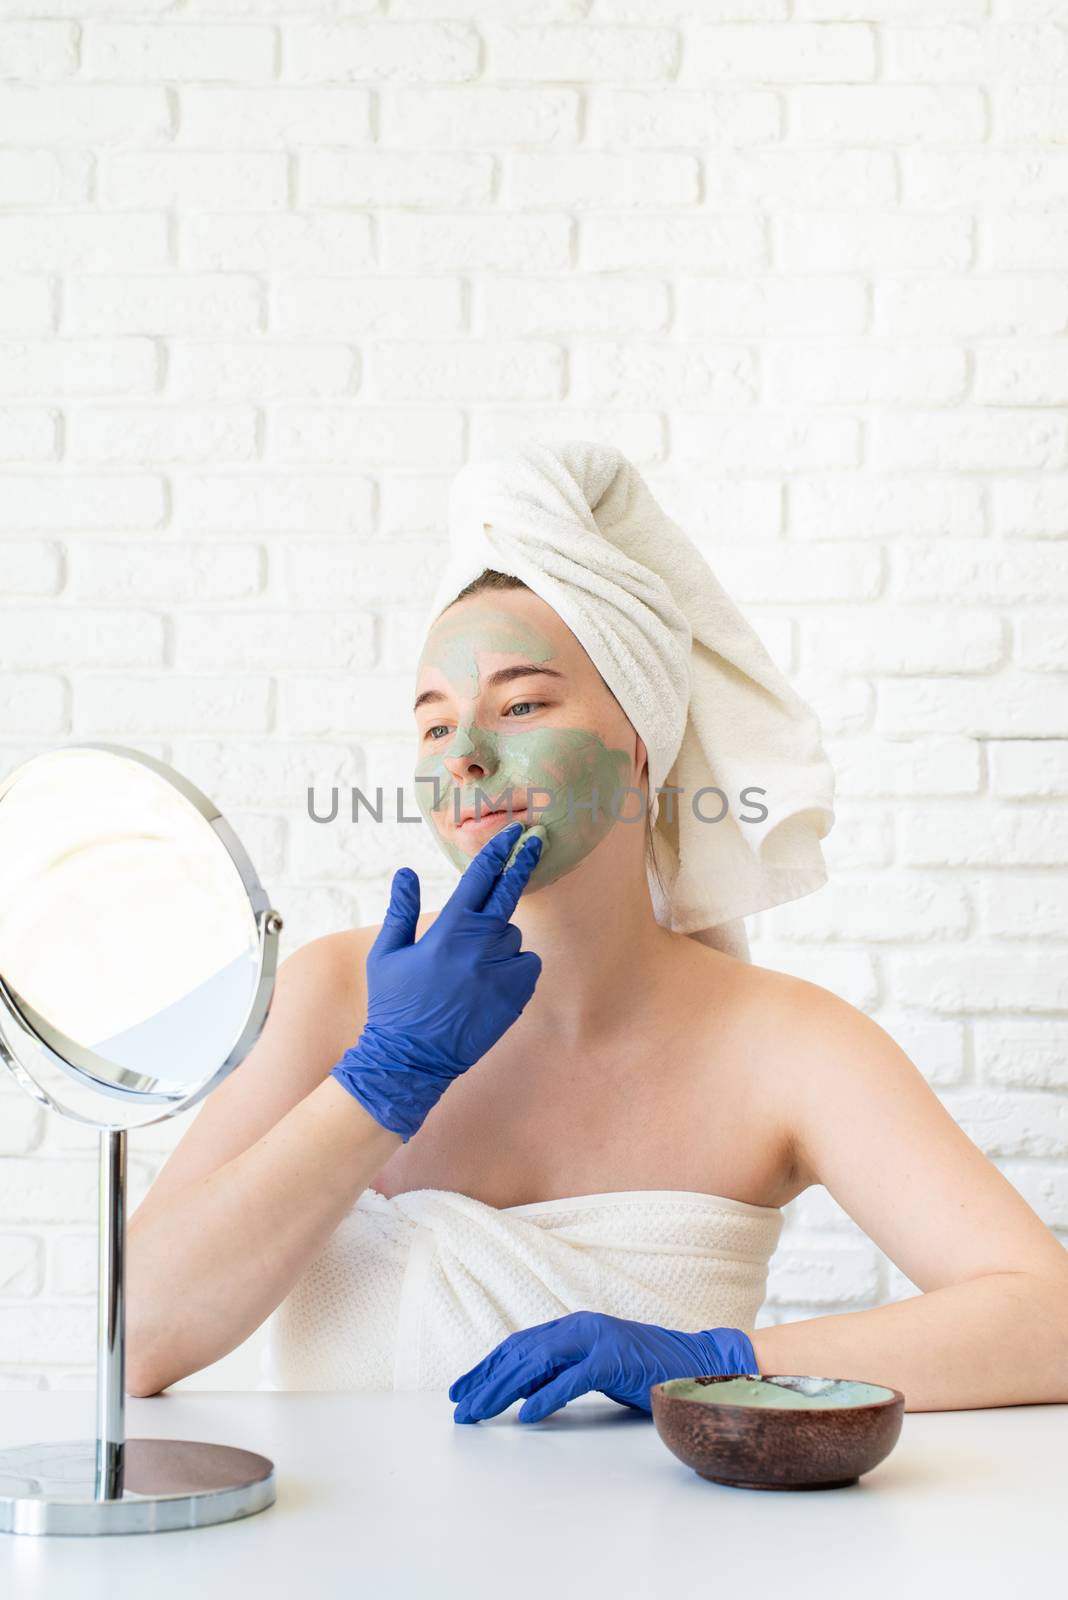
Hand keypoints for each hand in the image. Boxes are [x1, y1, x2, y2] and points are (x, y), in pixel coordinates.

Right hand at [330, 821, 541, 1141]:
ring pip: (513, 935)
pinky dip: (515, 966)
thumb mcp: (387, 954)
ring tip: (469, 967)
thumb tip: (405, 872)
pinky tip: (488, 983)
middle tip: (535, 842)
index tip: (514, 832)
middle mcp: (478, 947)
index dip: (498, 850)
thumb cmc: (393, 1005)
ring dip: (500, 939)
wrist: (410, 1061)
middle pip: (509, 894)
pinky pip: (527, 965)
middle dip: (522, 864)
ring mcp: (500, 972)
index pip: (479, 878)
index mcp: (446, 932)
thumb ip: (400, 910)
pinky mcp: (515, 996)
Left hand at [448, 1310, 758, 1423]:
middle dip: (484, 1381)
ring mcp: (597, 1341)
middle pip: (519, 1352)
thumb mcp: (593, 1368)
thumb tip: (518, 1390)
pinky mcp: (615, 1360)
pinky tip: (527, 1416)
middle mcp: (579, 1327)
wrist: (697, 1364)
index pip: (518, 1345)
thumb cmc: (644, 1370)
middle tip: (459, 1408)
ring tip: (480, 1413)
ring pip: (537, 1363)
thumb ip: (559, 1371)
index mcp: (572, 1326)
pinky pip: (572, 1379)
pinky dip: (547, 1397)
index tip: (460, 1390)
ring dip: (503, 1390)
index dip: (486, 1367)